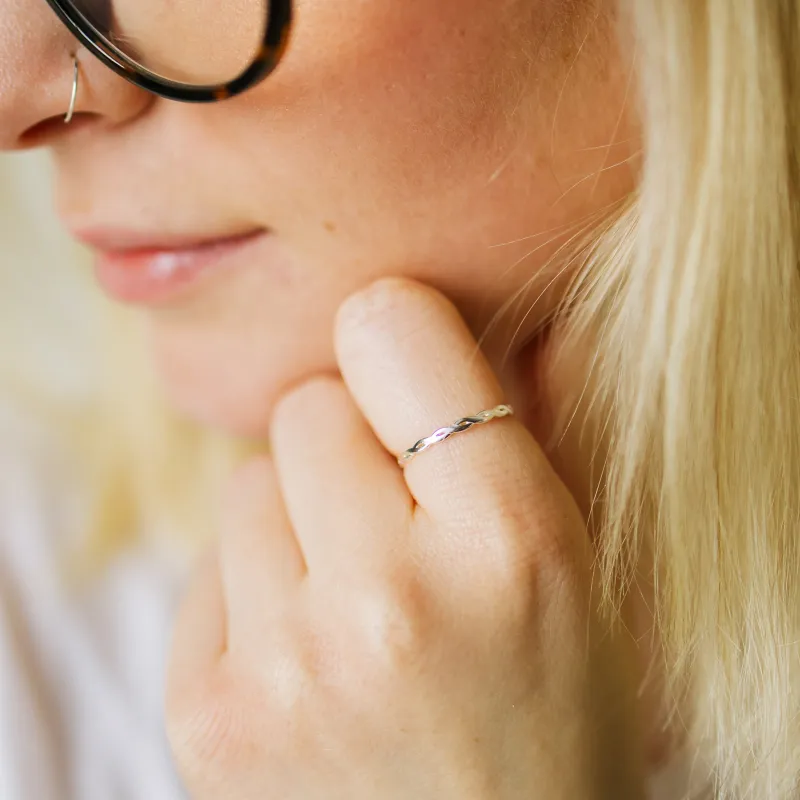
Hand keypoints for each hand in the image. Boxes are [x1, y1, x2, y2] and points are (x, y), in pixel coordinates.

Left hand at [166, 277, 646, 799]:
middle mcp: (390, 604)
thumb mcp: (585, 564)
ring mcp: (285, 671)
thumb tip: (437, 312)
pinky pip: (211, 565)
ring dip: (299, 519)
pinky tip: (312, 653)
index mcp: (512, 544)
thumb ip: (530, 424)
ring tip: (358, 596)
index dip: (397, 332)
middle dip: (351, 443)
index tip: (404, 361)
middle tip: (398, 518)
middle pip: (306, 406)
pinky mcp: (208, 720)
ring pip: (248, 481)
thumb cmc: (553, 709)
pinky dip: (257, 588)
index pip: (395, 334)